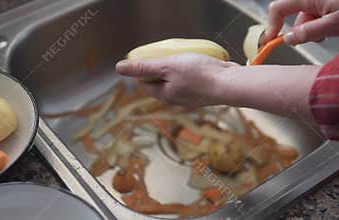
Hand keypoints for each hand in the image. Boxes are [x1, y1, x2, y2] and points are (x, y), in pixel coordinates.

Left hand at [115, 53, 238, 107]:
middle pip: (160, 82)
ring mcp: (190, 96)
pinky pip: (190, 80)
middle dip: (160, 68)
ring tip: (182, 57)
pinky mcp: (203, 91)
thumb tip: (119, 68)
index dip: (143, 70)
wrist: (230, 84)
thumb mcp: (166, 66)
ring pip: (176, 80)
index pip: (144, 84)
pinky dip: (190, 71)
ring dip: (176, 69)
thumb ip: (143, 68)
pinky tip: (197, 63)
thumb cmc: (200, 75)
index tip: (148, 57)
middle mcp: (176, 98)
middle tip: (165, 54)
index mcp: (164, 95)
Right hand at [262, 0, 338, 44]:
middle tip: (318, 36)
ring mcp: (318, 0)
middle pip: (293, 17)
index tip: (270, 42)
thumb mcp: (334, 23)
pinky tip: (334, 25)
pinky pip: (316, 16)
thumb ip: (310, 31)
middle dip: (301, 31)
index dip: (272, 26)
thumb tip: (288, 39)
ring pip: (306, 19)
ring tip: (333, 28)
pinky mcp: (325, 3)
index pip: (277, 9)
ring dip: (315, 29)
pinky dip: (321, 24)